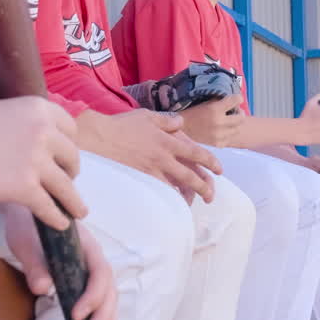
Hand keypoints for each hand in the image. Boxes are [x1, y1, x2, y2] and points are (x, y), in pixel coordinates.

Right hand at [0, 96, 83, 229]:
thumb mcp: (3, 115)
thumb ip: (26, 128)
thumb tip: (45, 153)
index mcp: (39, 108)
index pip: (71, 130)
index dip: (69, 148)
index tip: (66, 161)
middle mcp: (44, 131)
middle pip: (72, 158)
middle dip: (70, 173)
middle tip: (65, 184)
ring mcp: (36, 160)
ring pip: (66, 187)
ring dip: (73, 202)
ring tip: (77, 212)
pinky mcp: (24, 187)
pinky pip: (49, 207)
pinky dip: (56, 218)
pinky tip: (58, 224)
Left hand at [4, 206, 117, 319]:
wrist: (30, 209)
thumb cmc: (28, 223)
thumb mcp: (25, 239)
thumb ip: (35, 262)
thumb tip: (42, 287)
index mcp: (87, 246)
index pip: (100, 273)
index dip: (92, 296)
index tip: (75, 315)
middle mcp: (96, 259)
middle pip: (109, 292)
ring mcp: (93, 271)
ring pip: (109, 300)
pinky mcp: (85, 281)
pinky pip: (100, 302)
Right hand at [76, 109, 221, 202]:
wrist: (99, 137)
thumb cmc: (121, 125)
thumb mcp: (147, 116)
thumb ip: (167, 121)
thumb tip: (180, 123)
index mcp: (168, 140)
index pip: (196, 153)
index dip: (211, 162)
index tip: (219, 170)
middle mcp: (164, 157)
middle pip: (191, 175)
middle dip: (205, 187)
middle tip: (212, 195)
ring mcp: (152, 170)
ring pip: (177, 187)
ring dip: (189, 196)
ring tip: (195, 202)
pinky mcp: (141, 179)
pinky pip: (160, 192)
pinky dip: (169, 198)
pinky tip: (173, 203)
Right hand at [177, 94, 244, 147]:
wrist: (178, 130)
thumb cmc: (189, 113)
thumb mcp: (202, 101)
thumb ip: (218, 99)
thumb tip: (232, 98)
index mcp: (214, 109)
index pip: (236, 100)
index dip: (237, 98)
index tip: (236, 99)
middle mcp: (219, 123)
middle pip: (241, 117)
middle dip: (238, 112)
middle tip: (233, 111)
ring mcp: (219, 135)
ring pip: (237, 129)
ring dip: (234, 124)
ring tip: (227, 122)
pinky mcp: (218, 144)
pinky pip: (230, 138)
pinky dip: (228, 134)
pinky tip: (221, 131)